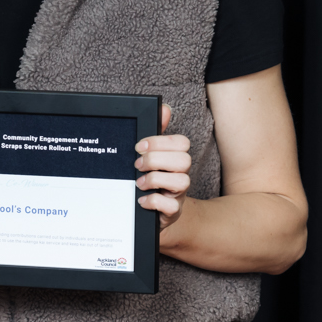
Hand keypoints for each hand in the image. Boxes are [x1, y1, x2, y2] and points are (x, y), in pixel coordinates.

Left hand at [134, 101, 192, 233]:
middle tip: (137, 165)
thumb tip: (164, 109)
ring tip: (139, 183)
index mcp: (174, 158)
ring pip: (183, 181)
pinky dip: (154, 201)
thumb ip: (157, 134)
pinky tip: (141, 200)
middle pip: (184, 160)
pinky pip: (172, 206)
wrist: (151, 212)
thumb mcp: (151, 156)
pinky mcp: (173, 212)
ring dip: (156, 179)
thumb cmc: (151, 180)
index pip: (182, 143)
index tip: (139, 147)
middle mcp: (180, 175)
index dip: (160, 142)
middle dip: (156, 159)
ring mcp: (178, 194)